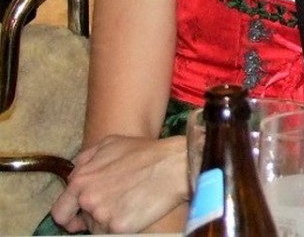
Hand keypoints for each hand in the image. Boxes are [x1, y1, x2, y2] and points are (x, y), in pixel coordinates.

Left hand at [51, 134, 187, 233]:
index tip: (80, 216)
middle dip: (89, 219)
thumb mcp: (111, 143)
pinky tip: (137, 211)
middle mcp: (86, 199)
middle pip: (80, 221)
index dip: (70, 214)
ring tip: (130, 204)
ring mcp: (101, 215)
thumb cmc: (146, 152)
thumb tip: (75, 170)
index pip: (60, 210)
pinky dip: (124, 226)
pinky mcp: (118, 228)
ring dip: (109, 220)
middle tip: (109, 211)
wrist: (175, 164)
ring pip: (98, 228)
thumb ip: (86, 158)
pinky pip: (114, 233)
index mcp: (80, 180)